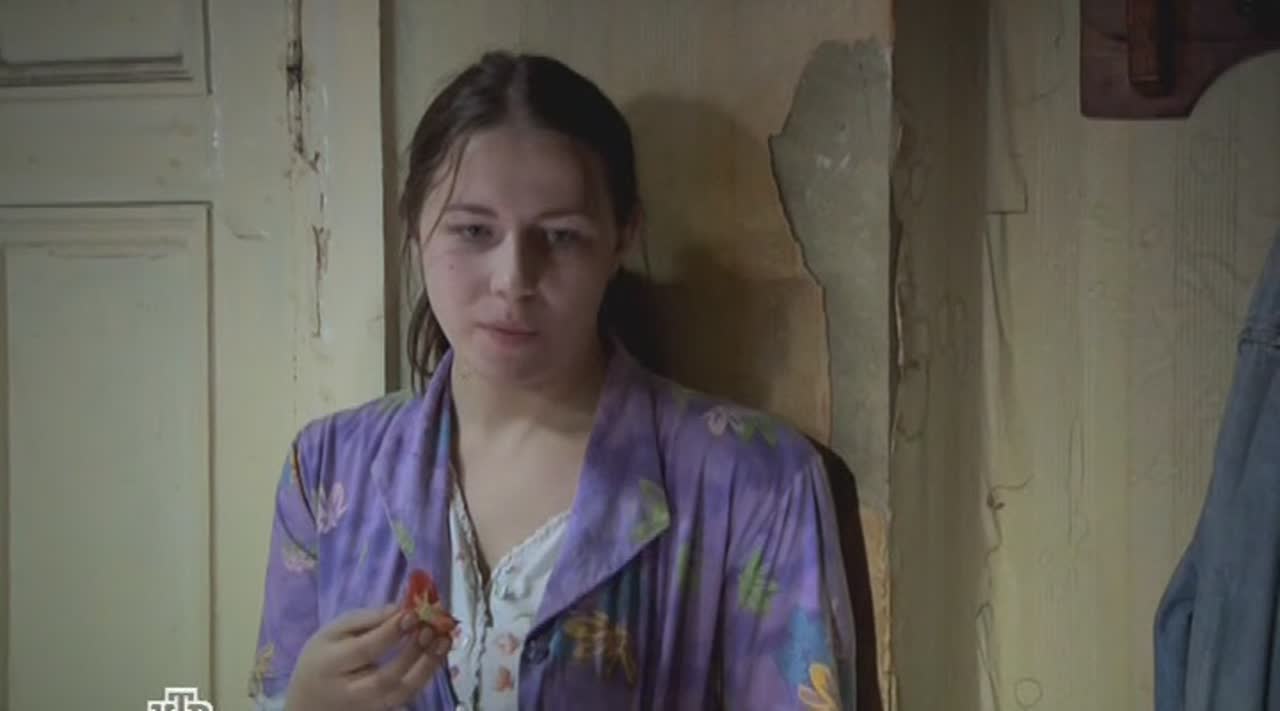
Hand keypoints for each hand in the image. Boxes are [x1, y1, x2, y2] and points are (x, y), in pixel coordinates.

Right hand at [285, 603, 452, 710]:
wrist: (311, 700)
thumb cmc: (323, 658)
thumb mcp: (333, 631)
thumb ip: (366, 619)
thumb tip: (401, 609)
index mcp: (330, 665)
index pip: (364, 651)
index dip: (391, 632)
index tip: (413, 613)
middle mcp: (349, 693)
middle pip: (385, 679)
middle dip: (412, 652)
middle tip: (431, 627)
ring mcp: (367, 708)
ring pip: (401, 694)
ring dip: (428, 667)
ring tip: (444, 640)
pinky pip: (407, 698)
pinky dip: (426, 676)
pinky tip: (438, 654)